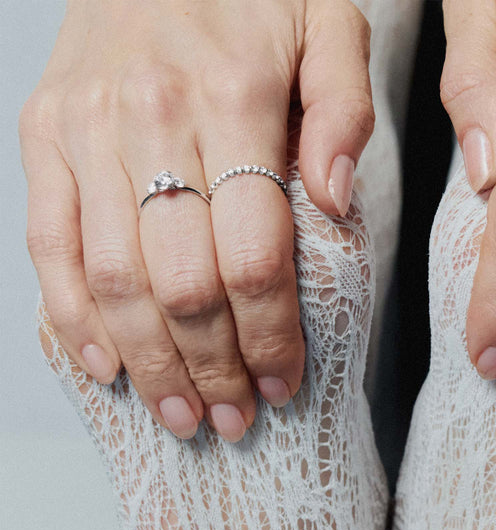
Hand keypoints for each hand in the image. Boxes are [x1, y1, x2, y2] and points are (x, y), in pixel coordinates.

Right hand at [19, 0, 373, 440]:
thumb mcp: (328, 23)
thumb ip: (346, 108)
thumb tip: (337, 199)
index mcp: (232, 98)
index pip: (253, 256)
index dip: (268, 336)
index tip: (283, 383)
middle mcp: (150, 118)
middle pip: (182, 283)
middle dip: (212, 367)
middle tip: (234, 419)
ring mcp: (86, 129)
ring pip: (114, 279)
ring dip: (149, 363)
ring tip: (181, 416)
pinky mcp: (44, 134)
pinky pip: (48, 244)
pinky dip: (73, 316)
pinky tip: (106, 367)